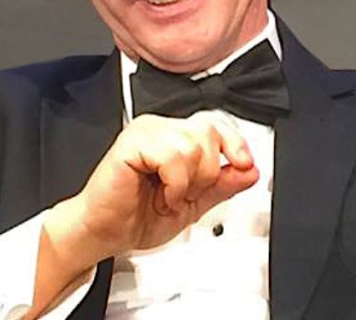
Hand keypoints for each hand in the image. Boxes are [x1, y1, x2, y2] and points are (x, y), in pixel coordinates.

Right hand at [37, 113, 258, 303]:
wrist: (105, 232)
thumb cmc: (137, 217)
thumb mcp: (194, 204)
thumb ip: (222, 185)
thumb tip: (250, 171)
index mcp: (173, 137)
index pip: (215, 123)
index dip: (234, 142)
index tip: (244, 164)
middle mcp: (159, 129)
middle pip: (208, 131)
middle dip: (207, 172)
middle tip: (187, 193)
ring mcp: (143, 133)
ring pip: (192, 145)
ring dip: (188, 183)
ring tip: (169, 196)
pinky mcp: (130, 144)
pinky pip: (171, 157)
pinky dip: (174, 183)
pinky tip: (161, 194)